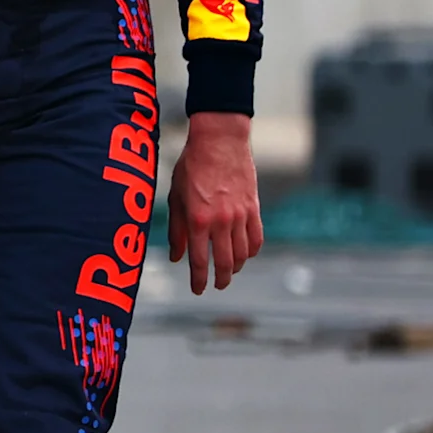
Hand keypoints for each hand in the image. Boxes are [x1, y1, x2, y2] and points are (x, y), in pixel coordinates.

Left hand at [168, 112, 263, 293]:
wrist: (220, 142)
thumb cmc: (191, 167)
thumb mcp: (176, 197)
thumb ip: (176, 229)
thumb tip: (176, 257)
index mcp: (197, 220)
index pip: (198, 260)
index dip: (198, 279)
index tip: (197, 290)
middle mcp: (221, 221)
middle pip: (224, 262)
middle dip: (220, 279)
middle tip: (216, 286)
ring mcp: (240, 216)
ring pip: (242, 254)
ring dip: (236, 267)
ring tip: (229, 272)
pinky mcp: (254, 208)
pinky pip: (257, 238)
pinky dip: (251, 251)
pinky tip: (245, 255)